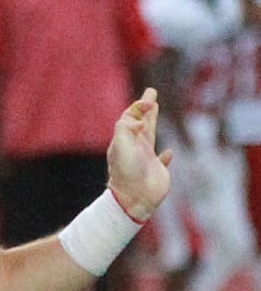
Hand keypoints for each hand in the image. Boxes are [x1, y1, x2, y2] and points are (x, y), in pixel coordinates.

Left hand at [106, 87, 172, 221]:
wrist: (133, 198)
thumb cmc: (126, 171)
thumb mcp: (120, 144)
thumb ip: (126, 127)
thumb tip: (139, 118)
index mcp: (124, 140)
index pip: (130, 116)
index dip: (139, 105)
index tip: (150, 100)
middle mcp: (134, 147)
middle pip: (140, 121)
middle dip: (146, 106)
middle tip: (151, 92)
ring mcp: (145, 158)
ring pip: (149, 134)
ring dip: (152, 121)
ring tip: (156, 109)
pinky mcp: (157, 171)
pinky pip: (161, 159)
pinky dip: (166, 155)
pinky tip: (169, 152)